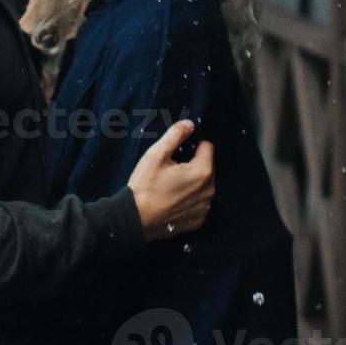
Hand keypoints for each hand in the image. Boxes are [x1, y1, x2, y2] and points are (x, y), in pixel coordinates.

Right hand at [125, 121, 215, 240]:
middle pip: (206, 167)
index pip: (207, 147)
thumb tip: (189, 124)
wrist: (135, 219)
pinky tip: (173, 200)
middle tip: (170, 171)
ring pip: (203, 185)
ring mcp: (204, 208)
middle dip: (192, 165)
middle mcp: (209, 191)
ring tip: (170, 186)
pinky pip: (199, 202)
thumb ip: (175, 136)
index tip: (176, 154)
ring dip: (192, 183)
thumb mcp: (156, 155)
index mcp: (202, 172)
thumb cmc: (145, 186)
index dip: (191, 146)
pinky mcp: (197, 220)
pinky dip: (189, 200)